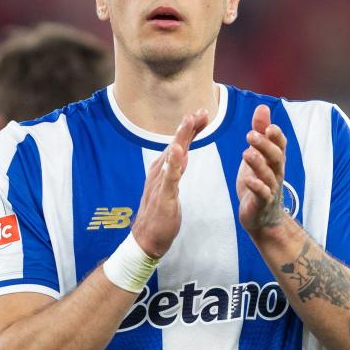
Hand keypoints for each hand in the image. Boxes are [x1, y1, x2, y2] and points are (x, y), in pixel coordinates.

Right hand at [131, 110, 207, 257]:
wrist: (146, 239)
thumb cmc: (159, 213)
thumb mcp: (170, 185)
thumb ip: (176, 168)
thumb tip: (182, 153)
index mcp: (164, 169)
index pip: (180, 144)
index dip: (191, 128)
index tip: (203, 113)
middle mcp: (160, 171)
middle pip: (177, 144)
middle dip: (189, 127)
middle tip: (201, 111)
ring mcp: (161, 182)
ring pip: (173, 155)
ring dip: (181, 137)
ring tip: (189, 121)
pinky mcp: (164, 196)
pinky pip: (170, 177)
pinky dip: (174, 163)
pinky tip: (178, 151)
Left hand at [237, 104, 287, 237]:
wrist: (262, 218)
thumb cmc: (259, 182)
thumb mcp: (257, 154)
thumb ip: (260, 131)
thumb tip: (262, 106)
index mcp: (275, 161)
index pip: (280, 145)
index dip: (276, 136)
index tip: (269, 126)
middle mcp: (276, 173)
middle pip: (276, 157)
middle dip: (265, 146)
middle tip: (250, 135)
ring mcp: (270, 189)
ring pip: (268, 175)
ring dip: (259, 164)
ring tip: (246, 153)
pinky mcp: (261, 204)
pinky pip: (262, 195)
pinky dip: (256, 187)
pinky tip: (248, 179)